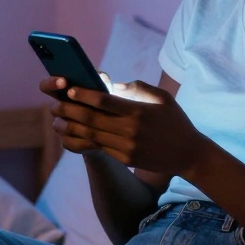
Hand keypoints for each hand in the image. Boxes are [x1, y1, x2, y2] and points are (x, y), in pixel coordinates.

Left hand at [47, 78, 209, 174]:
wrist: (188, 154)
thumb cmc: (175, 120)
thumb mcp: (162, 97)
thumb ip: (138, 88)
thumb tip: (113, 85)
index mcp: (138, 111)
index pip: (103, 101)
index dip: (83, 95)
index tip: (70, 90)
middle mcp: (130, 130)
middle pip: (91, 119)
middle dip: (69, 111)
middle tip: (55, 105)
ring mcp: (126, 147)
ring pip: (91, 135)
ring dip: (71, 127)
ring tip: (57, 120)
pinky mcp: (125, 158)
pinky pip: (98, 148)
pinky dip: (82, 140)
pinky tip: (72, 134)